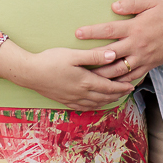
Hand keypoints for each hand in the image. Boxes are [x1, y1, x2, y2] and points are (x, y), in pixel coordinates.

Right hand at [0, 45, 135, 110]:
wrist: (29, 73)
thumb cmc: (50, 60)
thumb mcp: (73, 55)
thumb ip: (94, 56)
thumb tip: (113, 55)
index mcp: (85, 82)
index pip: (109, 87)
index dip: (122, 87)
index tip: (132, 85)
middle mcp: (81, 94)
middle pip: (105, 97)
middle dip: (118, 94)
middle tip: (128, 91)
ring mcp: (73, 99)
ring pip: (96, 104)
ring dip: (108, 101)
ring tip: (116, 97)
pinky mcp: (65, 101)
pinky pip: (85, 107)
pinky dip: (95, 106)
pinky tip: (96, 103)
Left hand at [74, 0, 162, 83]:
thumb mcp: (150, 2)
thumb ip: (131, 3)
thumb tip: (113, 6)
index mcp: (135, 28)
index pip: (109, 30)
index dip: (92, 32)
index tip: (78, 33)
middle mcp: (137, 45)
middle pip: (110, 54)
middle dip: (92, 58)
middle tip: (77, 61)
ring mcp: (143, 58)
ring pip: (119, 70)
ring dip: (103, 74)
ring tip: (88, 77)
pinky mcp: (149, 66)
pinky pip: (132, 77)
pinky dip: (119, 82)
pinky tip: (109, 84)